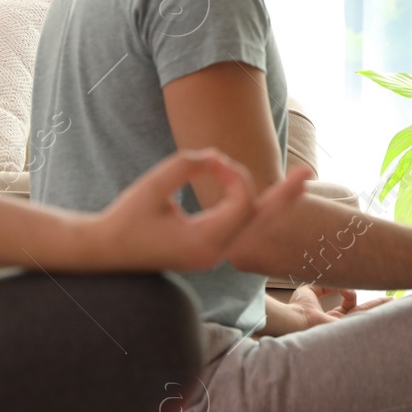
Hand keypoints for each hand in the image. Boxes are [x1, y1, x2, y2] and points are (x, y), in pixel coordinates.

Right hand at [74, 149, 309, 272]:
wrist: (103, 252)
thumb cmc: (124, 217)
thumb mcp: (152, 185)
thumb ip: (186, 164)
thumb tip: (217, 156)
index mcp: (203, 243)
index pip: (241, 205)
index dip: (233, 175)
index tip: (210, 161)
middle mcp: (213, 253)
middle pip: (261, 222)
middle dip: (285, 196)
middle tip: (307, 173)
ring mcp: (211, 255)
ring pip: (254, 228)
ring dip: (276, 203)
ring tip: (300, 182)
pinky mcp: (206, 250)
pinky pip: (241, 230)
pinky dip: (256, 211)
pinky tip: (272, 197)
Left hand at [284, 284, 392, 330]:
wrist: (294, 318)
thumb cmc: (297, 307)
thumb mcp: (309, 291)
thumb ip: (322, 285)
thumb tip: (337, 282)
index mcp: (330, 317)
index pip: (348, 306)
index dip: (350, 293)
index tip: (345, 286)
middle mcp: (339, 324)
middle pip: (363, 314)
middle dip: (377, 306)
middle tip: (391, 300)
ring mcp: (344, 328)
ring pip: (367, 317)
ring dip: (381, 308)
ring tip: (396, 302)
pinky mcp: (346, 328)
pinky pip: (365, 318)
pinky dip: (377, 310)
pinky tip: (390, 305)